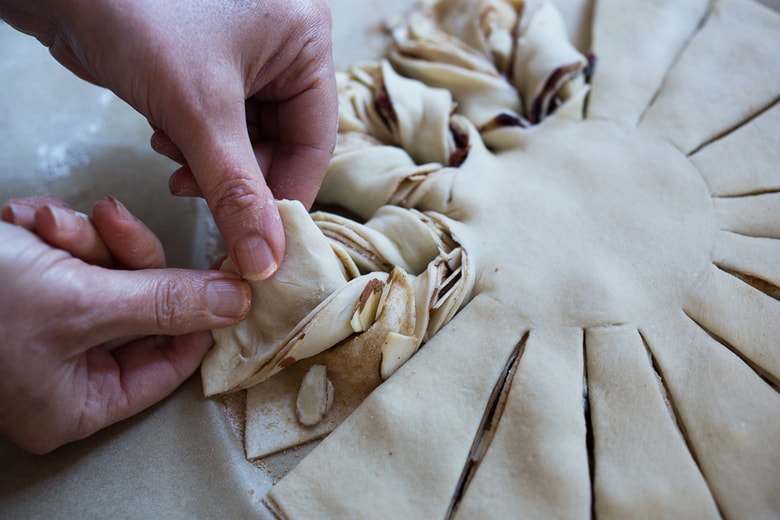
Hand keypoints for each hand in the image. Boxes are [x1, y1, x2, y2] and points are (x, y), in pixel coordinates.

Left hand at [0, 0, 337, 279]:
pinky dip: (195, 145)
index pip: (315, 141)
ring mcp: (247, 57)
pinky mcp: (210, 68)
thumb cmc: (139, 17)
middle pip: (281, 144)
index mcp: (305, 41)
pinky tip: (165, 139)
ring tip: (174, 160)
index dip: (287, 196)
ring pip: (247, 140)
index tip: (264, 242)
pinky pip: (220, 127)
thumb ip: (235, 191)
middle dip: (239, 177)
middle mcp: (284, 48)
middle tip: (201, 195)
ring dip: (211, 164)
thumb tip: (266, 260)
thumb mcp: (199, 111)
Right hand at [0, 196, 250, 453]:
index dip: (201, 315)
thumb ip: (166, 303)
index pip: (171, 363)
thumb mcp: (81, 301)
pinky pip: (80, 257)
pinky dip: (60, 232)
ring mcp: (52, 329)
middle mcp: (68, 373)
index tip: (225, 272)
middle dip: (126, 258)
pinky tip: (25, 220)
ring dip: (86, 240)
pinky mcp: (38, 289)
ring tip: (42, 224)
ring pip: (115, 274)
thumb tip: (238, 304)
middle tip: (109, 224)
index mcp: (79, 402)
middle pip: (146, 309)